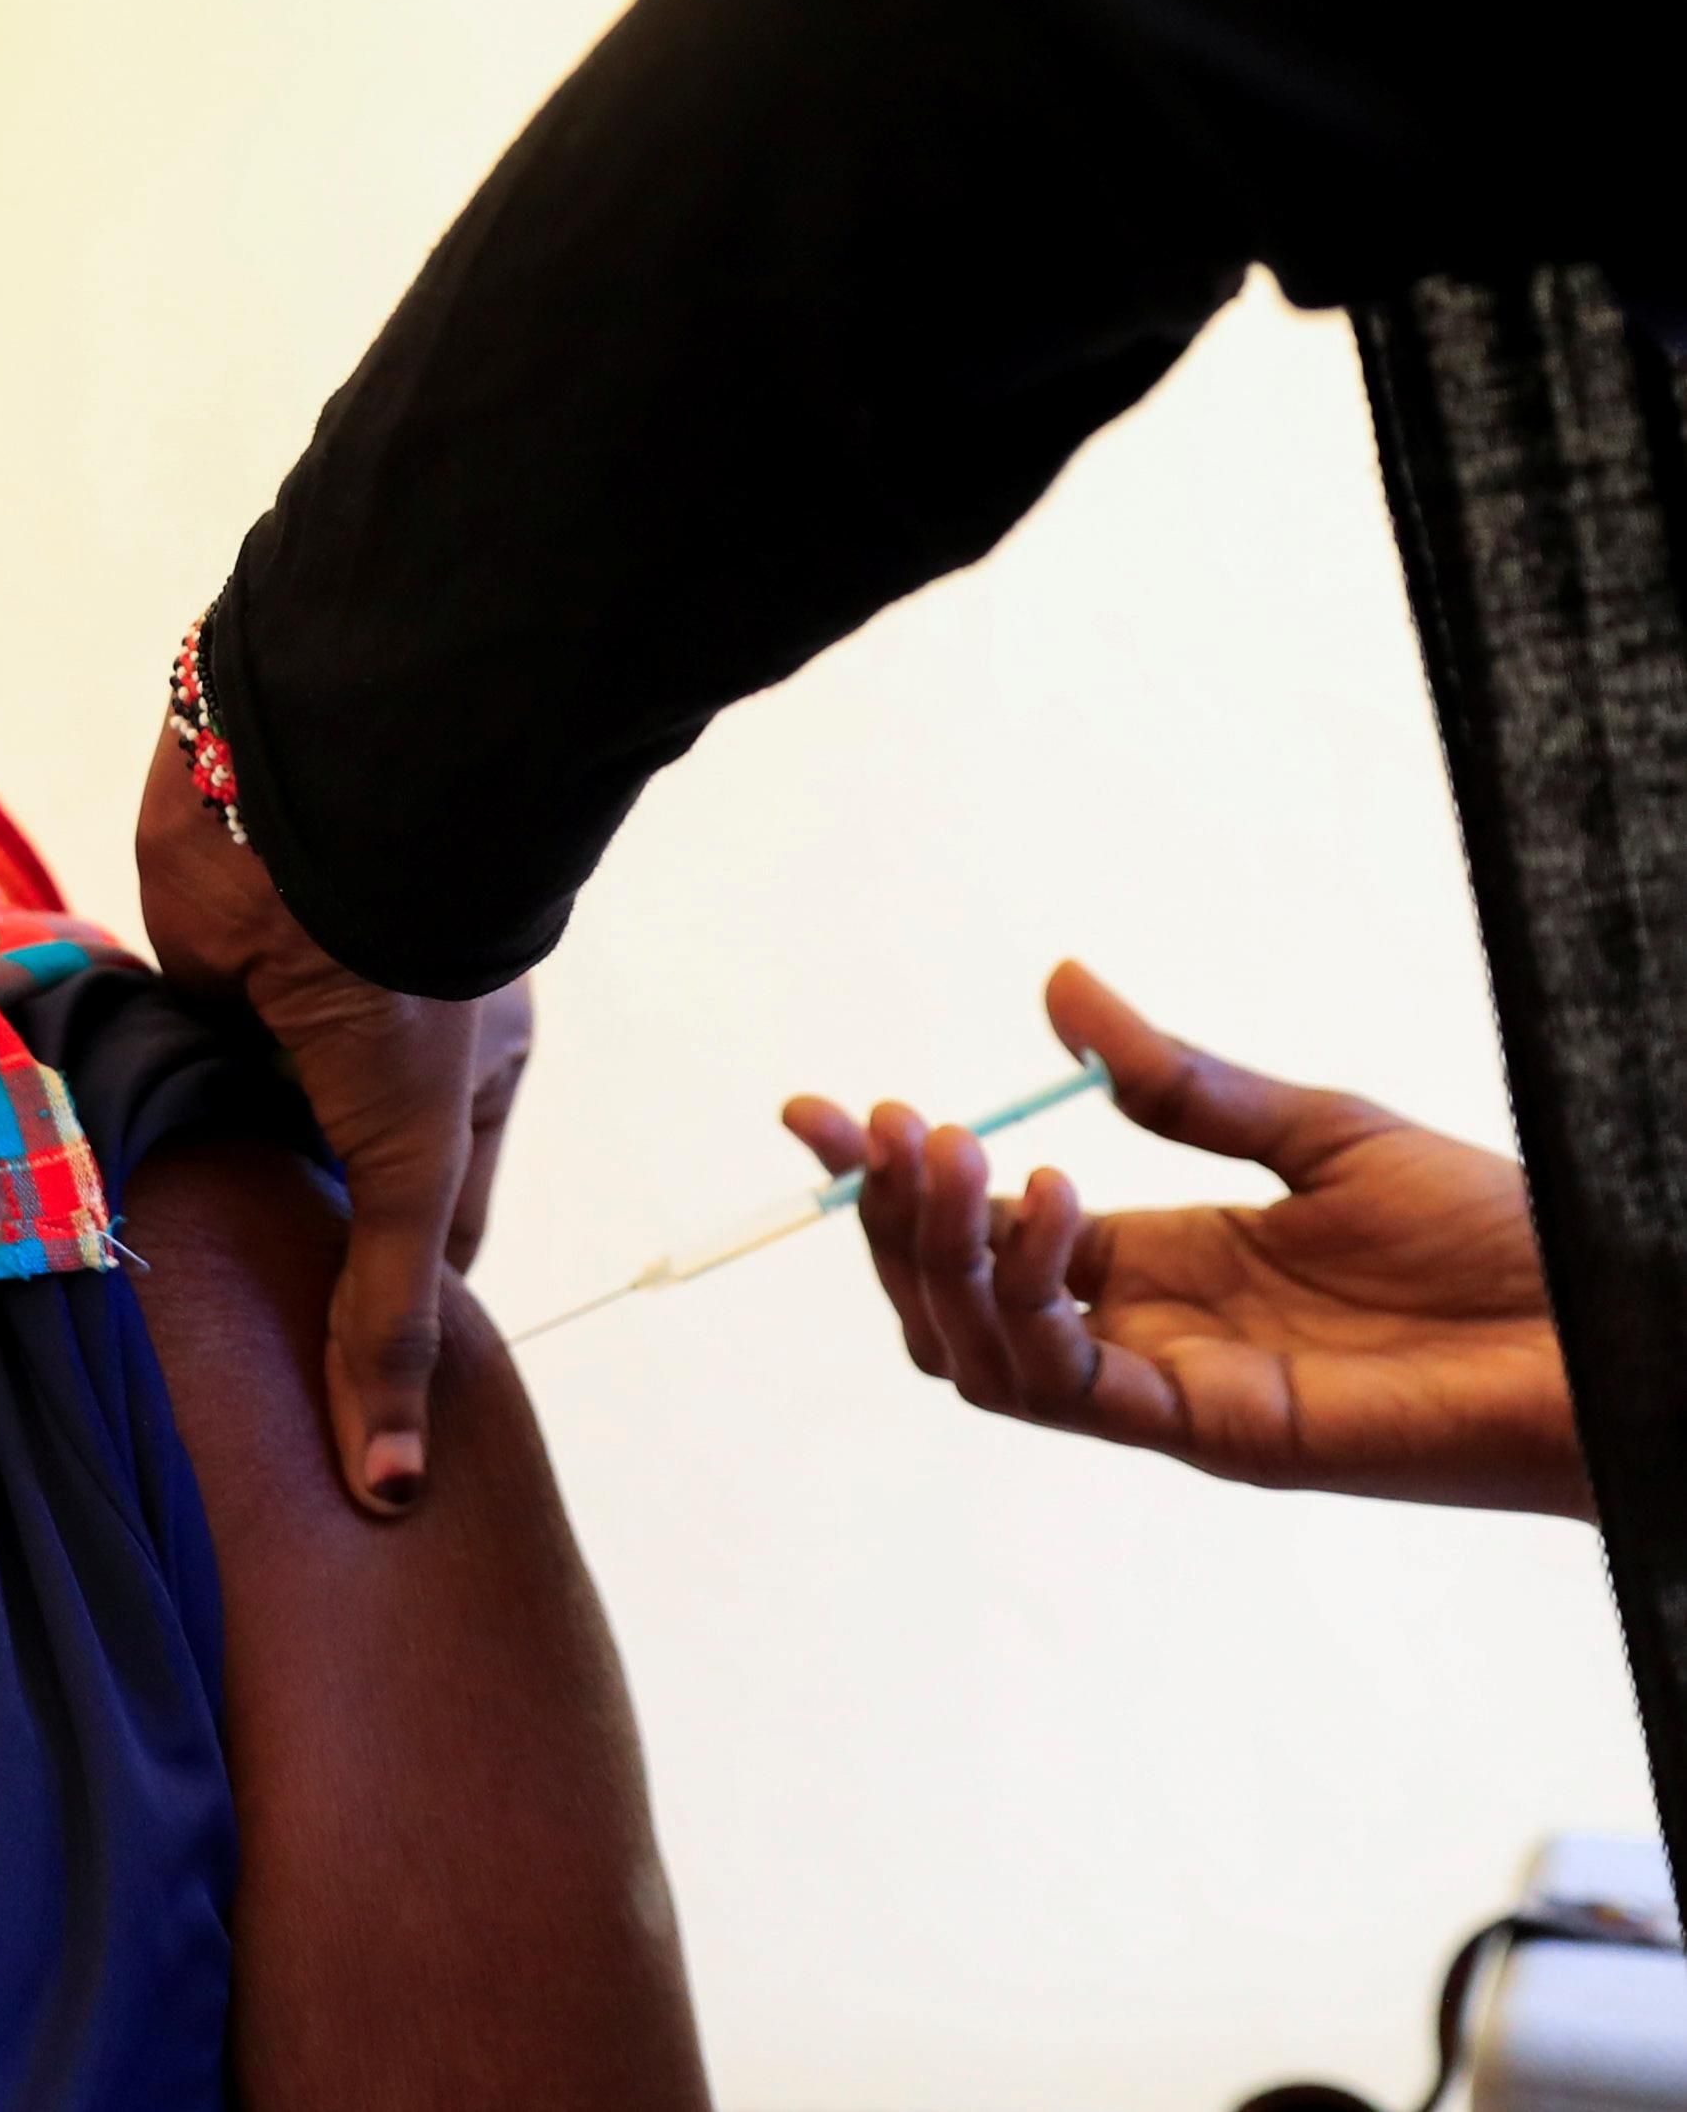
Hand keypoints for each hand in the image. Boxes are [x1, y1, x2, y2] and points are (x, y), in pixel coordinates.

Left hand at [138, 725, 535, 1514]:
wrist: (308, 813)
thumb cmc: (404, 979)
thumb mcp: (410, 1161)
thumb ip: (388, 1313)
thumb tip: (389, 1484)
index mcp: (460, 1081)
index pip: (429, 1226)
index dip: (390, 1309)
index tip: (344, 1403)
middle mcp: (371, 1051)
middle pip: (324, 1184)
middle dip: (282, 1255)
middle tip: (234, 1375)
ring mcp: (283, 1016)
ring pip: (241, 1131)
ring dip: (205, 1190)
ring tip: (156, 1309)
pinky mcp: (195, 983)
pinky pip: (168, 1071)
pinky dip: (144, 1121)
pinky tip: (105, 1197)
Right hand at [783, 961, 1584, 1517]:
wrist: (1608, 1328)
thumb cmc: (1498, 1242)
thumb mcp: (1319, 1129)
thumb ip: (1181, 1081)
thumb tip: (1063, 988)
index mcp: (1157, 1266)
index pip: (977, 1231)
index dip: (884, 1183)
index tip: (812, 1112)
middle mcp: (1144, 1335)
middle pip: (946, 1306)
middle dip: (893, 1220)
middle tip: (894, 1125)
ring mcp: (1172, 1392)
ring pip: (980, 1356)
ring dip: (941, 1257)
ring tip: (954, 1152)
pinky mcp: (1217, 1431)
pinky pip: (1074, 1387)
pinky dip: (1032, 1301)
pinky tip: (1048, 1206)